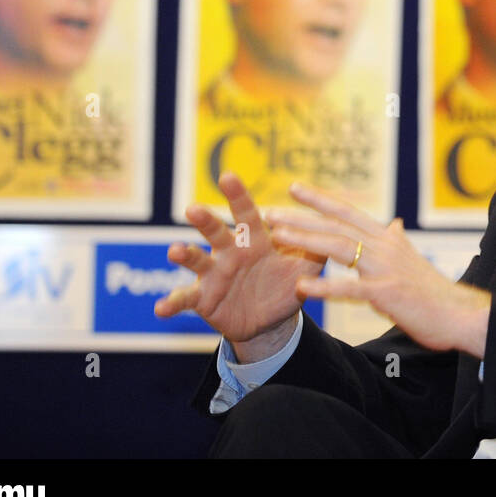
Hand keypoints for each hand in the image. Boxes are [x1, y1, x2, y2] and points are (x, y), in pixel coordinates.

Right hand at [155, 172, 324, 355]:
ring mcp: (213, 274)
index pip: (246, 212)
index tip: (228, 176)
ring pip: (196, 261)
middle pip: (216, 232)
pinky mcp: (203, 299)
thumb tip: (336, 226)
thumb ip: (318, 247)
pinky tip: (159, 309)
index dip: (238, 195)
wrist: (270, 320)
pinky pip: (184, 298)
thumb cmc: (285, 285)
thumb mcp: (305, 268)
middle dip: (205, 221)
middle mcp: (229, 252)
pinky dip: (171, 303)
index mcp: (254, 239)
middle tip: (193, 208)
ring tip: (175, 251)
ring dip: (185, 255)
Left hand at [267, 181, 491, 358]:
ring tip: (277, 235)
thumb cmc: (433, 291)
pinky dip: (324, 287)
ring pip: (339, 247)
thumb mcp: (412, 259)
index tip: (294, 188)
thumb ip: (396, 240)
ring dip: (305, 240)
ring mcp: (385, 268)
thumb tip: (393, 222)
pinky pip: (349, 289)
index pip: (348, 212)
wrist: (459, 313)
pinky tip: (301, 286)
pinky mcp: (387, 292)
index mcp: (388, 237)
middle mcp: (385, 246)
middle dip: (300, 216)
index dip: (320, 199)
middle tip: (269, 210)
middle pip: (336, 225)